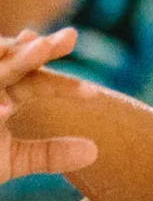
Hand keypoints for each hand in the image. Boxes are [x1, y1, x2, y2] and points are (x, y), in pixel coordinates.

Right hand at [0, 32, 101, 178]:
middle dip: (36, 50)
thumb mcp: (11, 161)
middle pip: (11, 64)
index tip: (94, 93)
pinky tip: (4, 109)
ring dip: (13, 61)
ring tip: (38, 47)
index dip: (61, 84)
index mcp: (0, 94)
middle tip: (67, 39)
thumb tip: (96, 151)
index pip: (33, 81)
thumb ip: (49, 155)